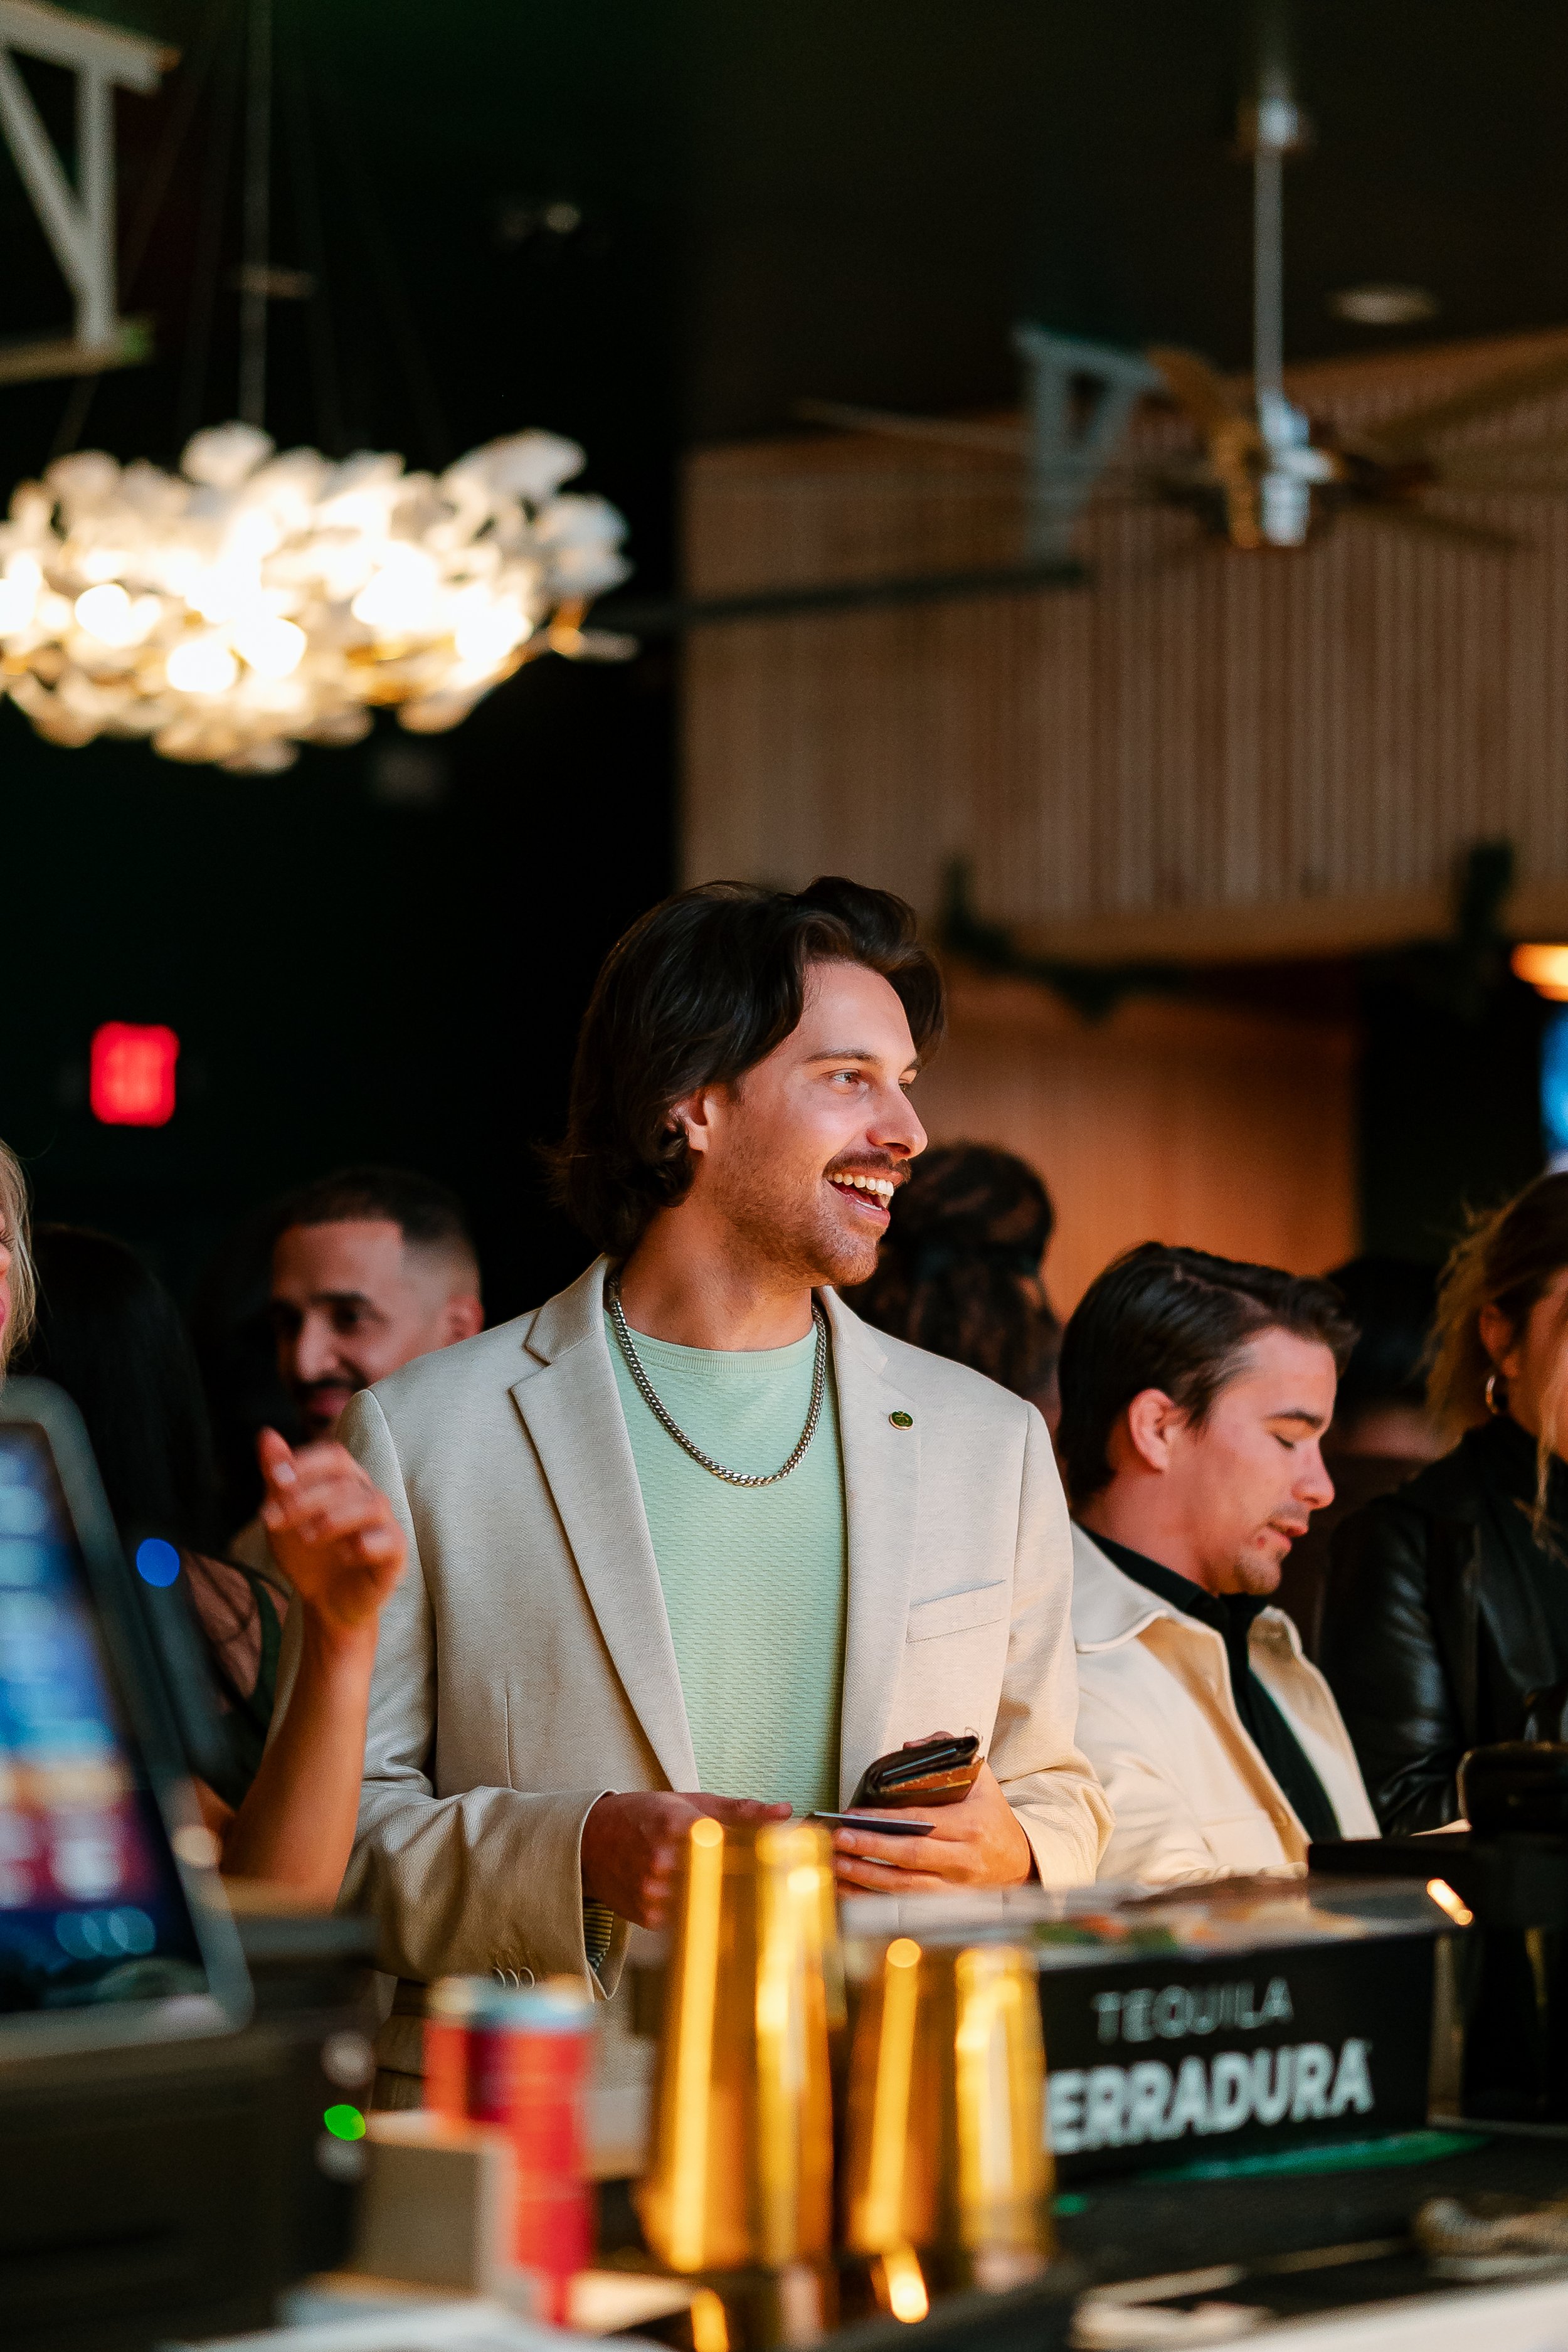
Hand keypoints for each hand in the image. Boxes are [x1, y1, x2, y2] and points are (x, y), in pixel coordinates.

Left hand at [257, 1428, 404, 1642]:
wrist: (324, 1603)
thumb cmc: (306, 1553)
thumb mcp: (283, 1514)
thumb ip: (277, 1476)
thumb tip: (267, 1434)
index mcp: (345, 1481)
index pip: (335, 1456)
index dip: (307, 1463)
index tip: (276, 1481)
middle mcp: (368, 1496)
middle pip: (346, 1482)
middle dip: (306, 1498)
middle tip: (273, 1519)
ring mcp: (385, 1524)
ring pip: (371, 1505)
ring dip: (334, 1517)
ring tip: (306, 1536)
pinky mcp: (396, 1553)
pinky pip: (391, 1539)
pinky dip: (364, 1544)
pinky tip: (341, 1554)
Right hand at [580, 1791, 791, 1928]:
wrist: (589, 1843)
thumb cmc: (643, 1816)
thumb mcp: (689, 1801)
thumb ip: (739, 1810)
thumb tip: (785, 1811)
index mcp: (678, 1825)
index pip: (737, 1843)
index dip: (767, 1852)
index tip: (792, 1858)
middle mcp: (665, 1860)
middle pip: (728, 1877)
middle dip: (755, 1879)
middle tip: (783, 1883)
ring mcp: (655, 1893)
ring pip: (712, 1902)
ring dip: (733, 1899)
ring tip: (748, 1892)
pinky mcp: (650, 1917)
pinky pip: (691, 1918)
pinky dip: (704, 1909)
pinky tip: (706, 1899)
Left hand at [830, 1756, 1032, 1892]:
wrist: (1019, 1861)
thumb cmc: (992, 1816)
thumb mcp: (981, 1778)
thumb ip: (946, 1752)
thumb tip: (908, 1747)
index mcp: (972, 1825)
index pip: (923, 1822)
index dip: (886, 1821)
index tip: (852, 1816)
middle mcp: (965, 1859)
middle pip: (912, 1857)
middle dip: (871, 1848)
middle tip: (838, 1840)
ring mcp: (957, 1888)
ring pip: (907, 1888)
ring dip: (867, 1877)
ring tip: (836, 1864)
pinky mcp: (947, 1907)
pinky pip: (905, 1907)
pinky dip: (874, 1901)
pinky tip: (848, 1891)